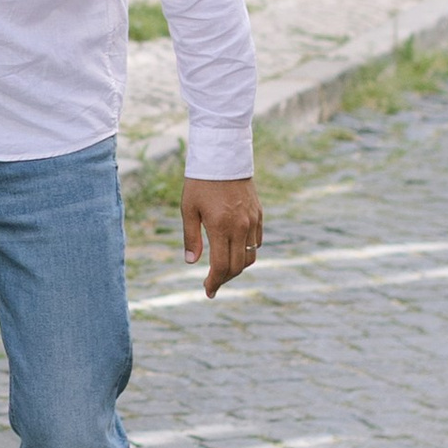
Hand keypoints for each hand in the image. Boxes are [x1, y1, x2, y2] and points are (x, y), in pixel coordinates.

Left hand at [182, 175, 259, 298]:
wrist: (223, 156)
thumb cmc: (200, 182)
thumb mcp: (188, 209)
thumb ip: (191, 237)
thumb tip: (192, 263)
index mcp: (221, 227)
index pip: (221, 266)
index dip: (214, 282)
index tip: (207, 291)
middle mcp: (241, 227)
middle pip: (237, 266)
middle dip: (224, 279)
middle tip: (213, 284)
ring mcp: (252, 221)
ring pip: (250, 256)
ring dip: (238, 267)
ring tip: (223, 270)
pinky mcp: (259, 214)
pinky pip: (257, 241)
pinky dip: (248, 251)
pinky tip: (235, 251)